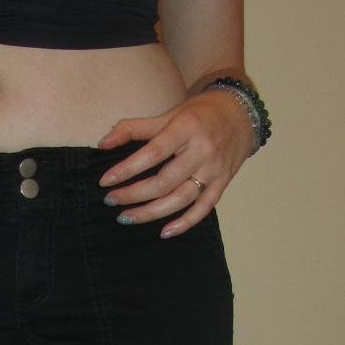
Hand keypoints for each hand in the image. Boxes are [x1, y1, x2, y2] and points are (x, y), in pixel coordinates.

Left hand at [95, 90, 254, 237]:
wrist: (241, 112)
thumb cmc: (199, 113)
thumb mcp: (169, 114)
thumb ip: (134, 128)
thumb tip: (103, 144)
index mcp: (187, 128)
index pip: (152, 153)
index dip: (127, 169)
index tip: (105, 181)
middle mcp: (203, 150)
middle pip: (164, 181)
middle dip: (133, 195)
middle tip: (110, 201)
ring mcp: (214, 170)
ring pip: (181, 199)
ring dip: (151, 213)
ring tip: (126, 217)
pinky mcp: (222, 183)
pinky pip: (203, 209)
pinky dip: (184, 223)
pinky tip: (164, 232)